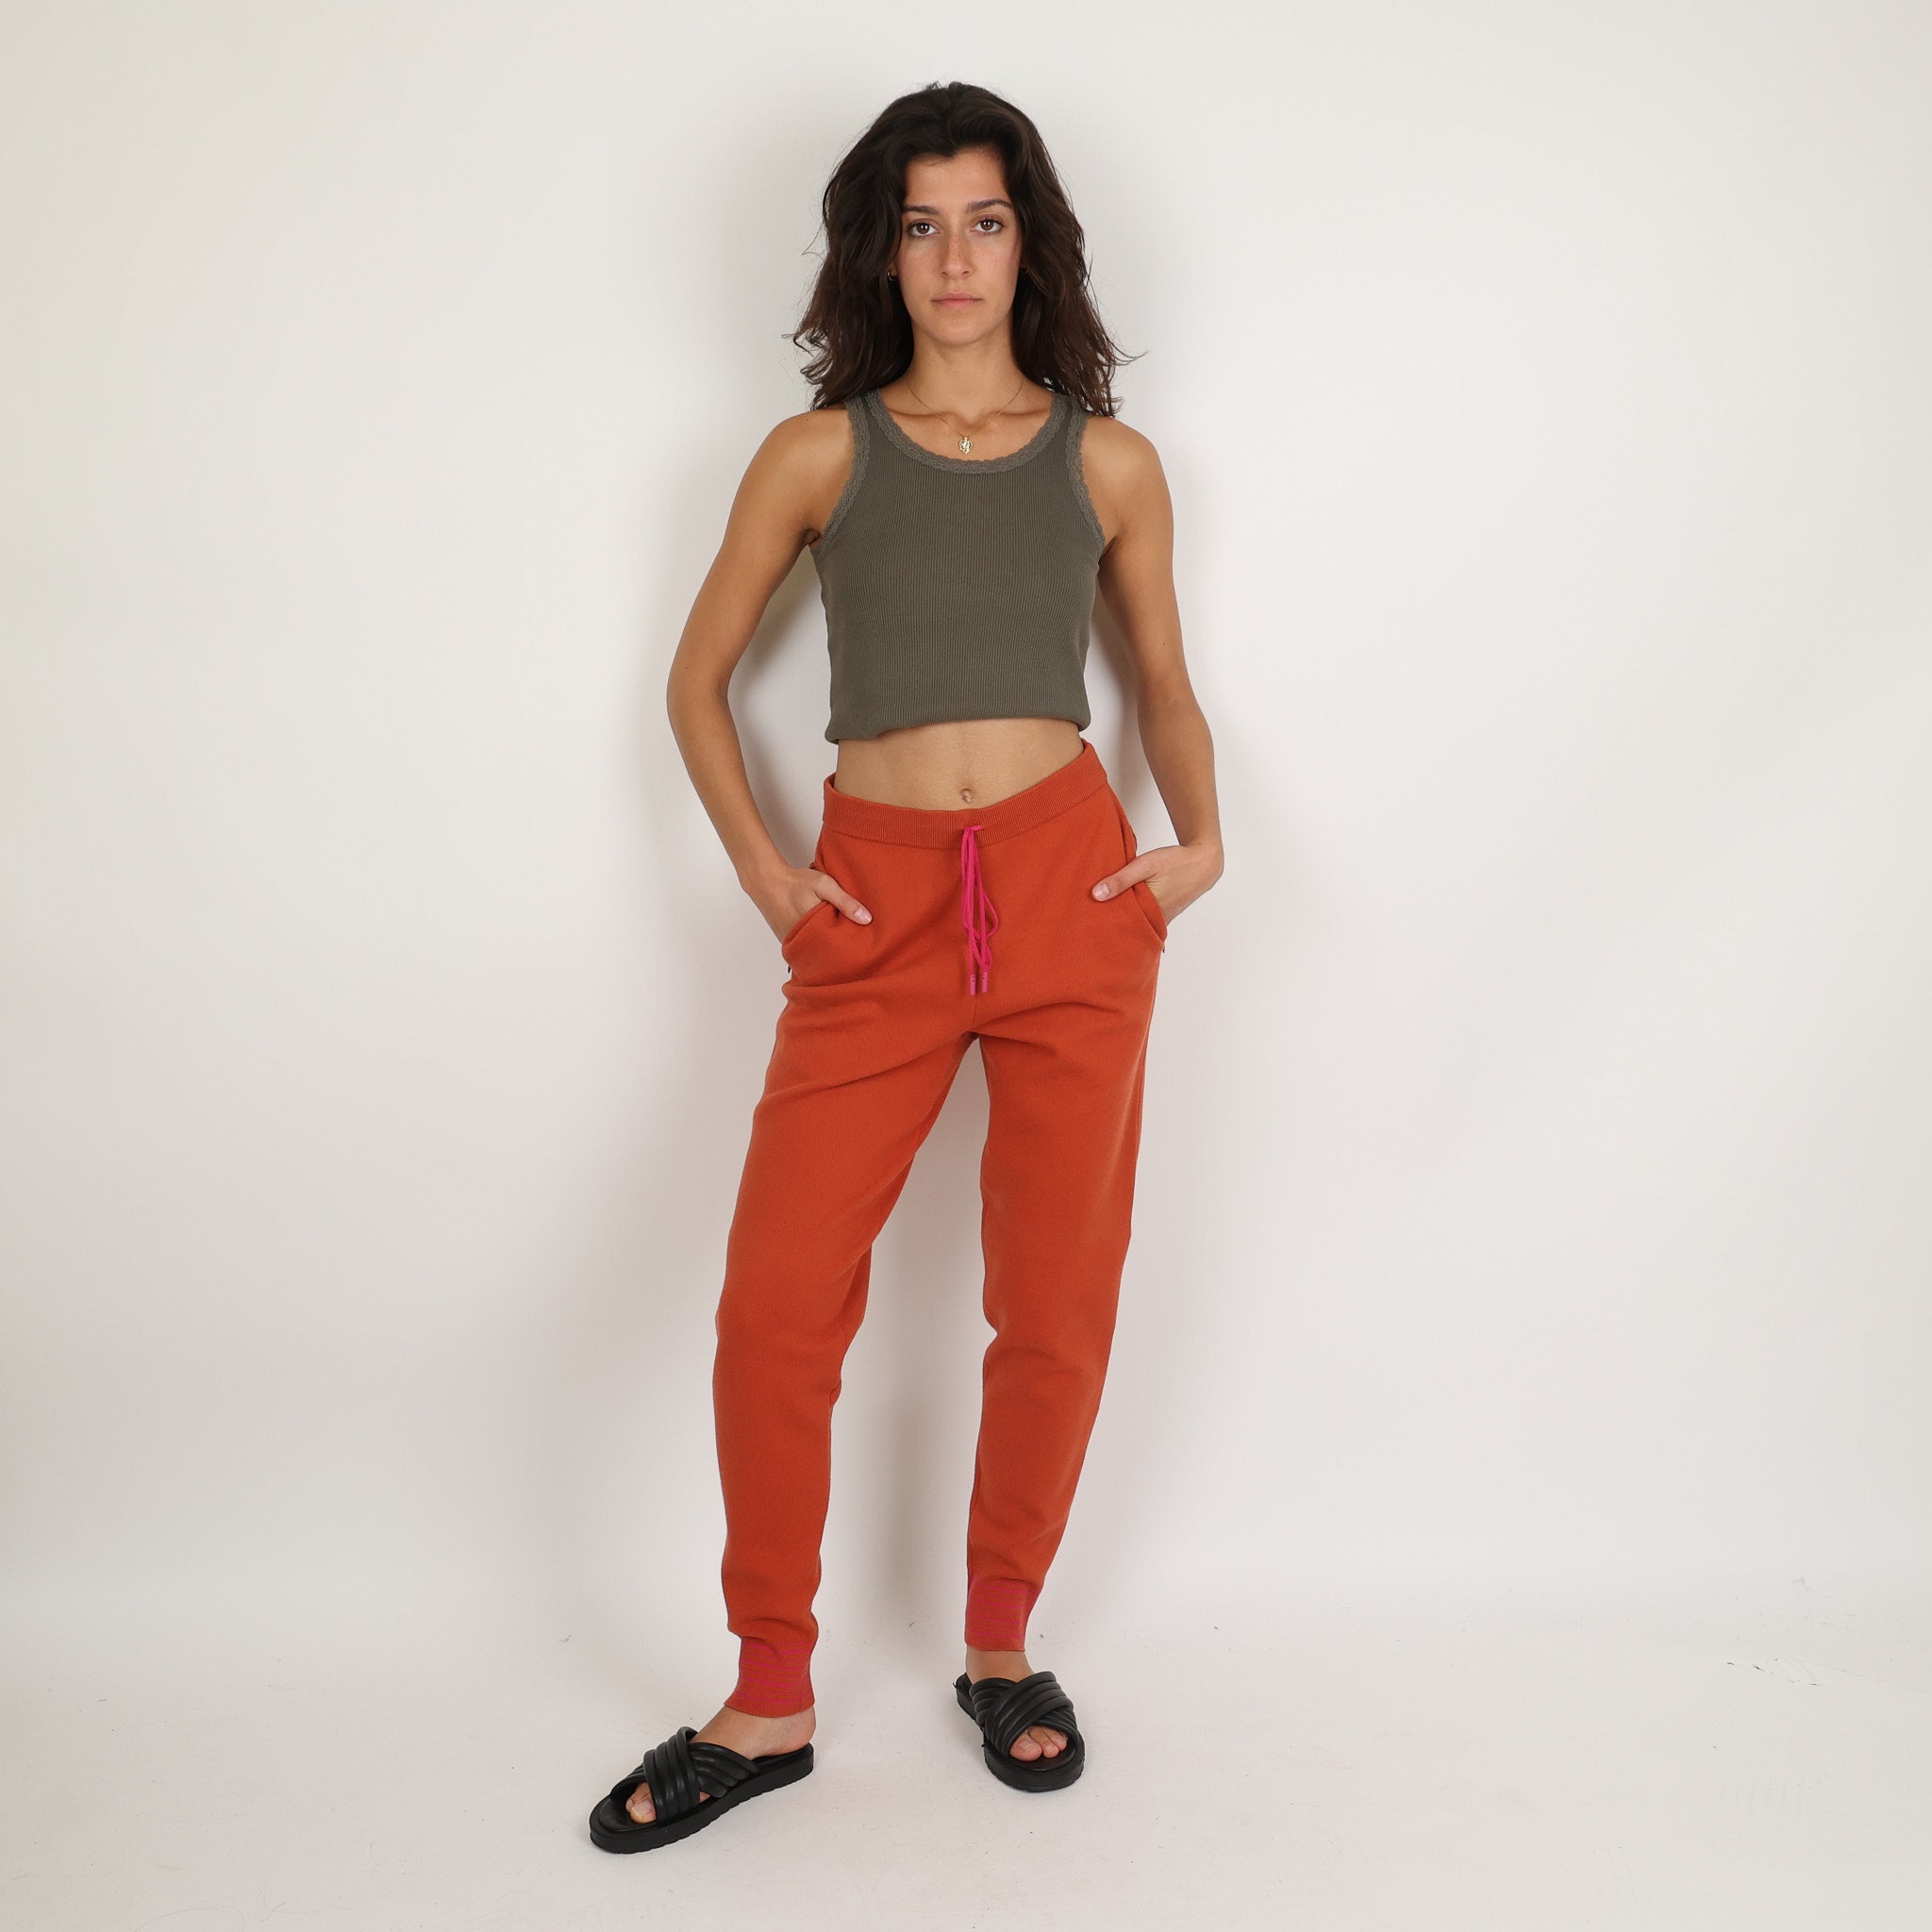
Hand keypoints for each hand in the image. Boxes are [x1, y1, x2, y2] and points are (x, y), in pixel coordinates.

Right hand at [756, 863, 871, 942]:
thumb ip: (845, 901)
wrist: (768, 881)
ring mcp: (791, 943)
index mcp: (813, 930)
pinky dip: (811, 945)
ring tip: (837, 943)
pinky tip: (820, 937)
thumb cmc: (796, 882)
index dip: (849, 948)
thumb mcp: (825, 885)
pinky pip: (802, 949)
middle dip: (837, 952)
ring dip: (824, 949)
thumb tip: (867, 919)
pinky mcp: (785, 941)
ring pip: (813, 953)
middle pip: (825, 954)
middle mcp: (800, 941)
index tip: (860, 946)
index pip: (837, 949)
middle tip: (851, 947)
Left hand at [1089, 838, 1221, 923]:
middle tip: (1091, 928)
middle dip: (1112, 927)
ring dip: (1125, 921)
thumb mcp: (1145, 865)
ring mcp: (1163, 919)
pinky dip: (1137, 917)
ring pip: (1138, 924)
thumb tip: (1096, 894)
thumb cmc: (1175, 861)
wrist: (1204, 863)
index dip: (1105, 926)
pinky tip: (1126, 911)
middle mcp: (1157, 919)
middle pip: (1129, 928)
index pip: (1121, 926)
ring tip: (1104, 919)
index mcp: (1150, 910)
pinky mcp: (1166, 914)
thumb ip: (1121, 879)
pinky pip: (1147, 919)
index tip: (1088, 926)